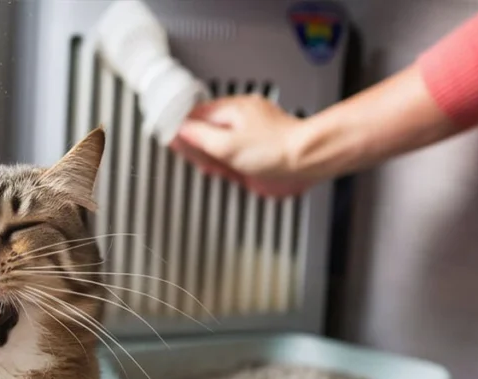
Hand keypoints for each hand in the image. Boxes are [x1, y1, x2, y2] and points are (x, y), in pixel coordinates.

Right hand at [170, 95, 313, 196]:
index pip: (196, 115)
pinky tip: (225, 170)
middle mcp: (242, 119)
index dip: (181, 129)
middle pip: (207, 130)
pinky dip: (226, 163)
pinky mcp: (259, 150)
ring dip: (212, 157)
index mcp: (232, 110)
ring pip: (220, 143)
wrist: (307, 161)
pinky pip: (234, 154)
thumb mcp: (226, 145)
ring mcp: (251, 134)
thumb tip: (180, 131)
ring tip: (213, 167)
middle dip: (198, 146)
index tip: (170, 139)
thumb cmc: (275, 149)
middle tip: (192, 157)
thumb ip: (199, 137)